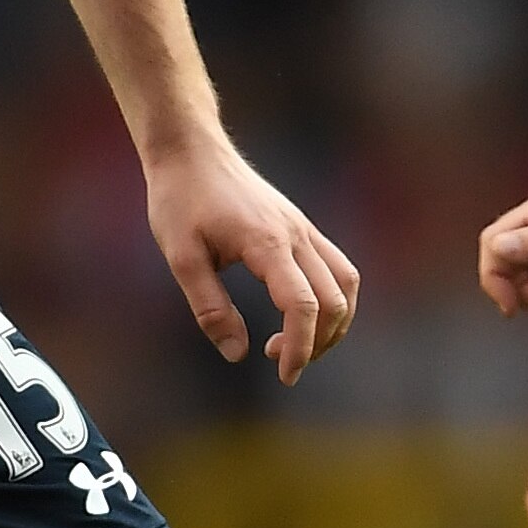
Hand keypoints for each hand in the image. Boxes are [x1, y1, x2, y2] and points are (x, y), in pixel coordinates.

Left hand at [145, 135, 360, 384]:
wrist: (192, 152)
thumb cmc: (181, 200)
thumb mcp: (181, 258)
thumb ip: (210, 308)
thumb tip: (237, 354)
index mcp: (268, 244)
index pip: (303, 306)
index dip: (300, 348)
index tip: (284, 375)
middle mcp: (296, 235)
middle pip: (335, 301)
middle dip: (316, 343)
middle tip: (278, 361)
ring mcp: (304, 229)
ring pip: (346, 284)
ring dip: (333, 323)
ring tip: (296, 343)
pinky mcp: (301, 227)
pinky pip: (337, 268)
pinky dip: (332, 299)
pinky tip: (300, 313)